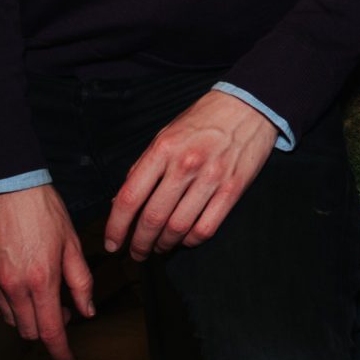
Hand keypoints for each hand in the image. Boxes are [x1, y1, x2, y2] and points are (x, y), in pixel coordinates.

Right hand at [0, 185, 94, 359]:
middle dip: (48, 328)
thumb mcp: (72, 243)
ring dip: (28, 317)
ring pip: (11, 320)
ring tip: (41, 293)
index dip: (60, 350)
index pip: (50, 330)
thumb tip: (86, 311)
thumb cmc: (42, 209)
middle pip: (29, 330)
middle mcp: (13, 286)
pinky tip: (19, 288)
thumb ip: (80, 281)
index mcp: (41, 279)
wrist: (6, 184)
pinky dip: (8, 306)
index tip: (67, 359)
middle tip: (60, 309)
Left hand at [102, 91, 278, 258]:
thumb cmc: (202, 121)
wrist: (248, 106)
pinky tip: (184, 240)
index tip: (111, 243)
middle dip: (139, 244)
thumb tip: (120, 203)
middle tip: (136, 253)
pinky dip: (190, 241)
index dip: (116, 227)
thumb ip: (143, 168)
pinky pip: (206, 228)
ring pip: (178, 228)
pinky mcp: (232, 189)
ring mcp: (211, 177)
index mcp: (163, 149)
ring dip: (163, 246)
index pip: (130, 197)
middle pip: (152, 218)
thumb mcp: (165, 135)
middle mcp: (185, 164)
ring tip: (158, 248)